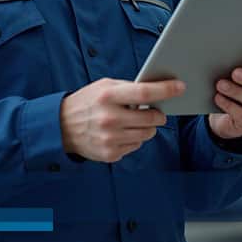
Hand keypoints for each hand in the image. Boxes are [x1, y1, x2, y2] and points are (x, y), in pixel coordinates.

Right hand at [60, 78, 183, 162]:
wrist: (60, 127)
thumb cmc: (87, 102)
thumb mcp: (103, 86)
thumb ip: (128, 88)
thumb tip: (157, 90)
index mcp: (108, 96)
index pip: (144, 93)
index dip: (166, 90)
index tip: (180, 87)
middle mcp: (109, 118)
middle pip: (151, 118)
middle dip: (158, 114)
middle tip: (155, 111)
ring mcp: (109, 138)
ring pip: (147, 134)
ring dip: (148, 128)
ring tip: (135, 122)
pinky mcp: (109, 154)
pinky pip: (136, 146)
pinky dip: (134, 139)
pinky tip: (122, 133)